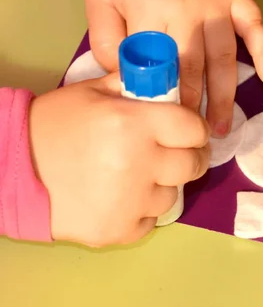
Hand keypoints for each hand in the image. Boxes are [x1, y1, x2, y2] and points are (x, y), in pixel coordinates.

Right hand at [29, 74, 209, 246]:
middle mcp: (139, 162)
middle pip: (193, 164)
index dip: (195, 129)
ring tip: (136, 176)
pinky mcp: (118, 230)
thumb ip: (136, 86)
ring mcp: (130, 200)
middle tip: (175, 155)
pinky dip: (141, 210)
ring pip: (172, 195)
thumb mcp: (95, 92)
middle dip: (190, 157)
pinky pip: (150, 220)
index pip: (193, 128)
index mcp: (135, 123)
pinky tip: (120, 197)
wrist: (13, 168)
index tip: (189, 132)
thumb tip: (169, 83)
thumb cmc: (55, 125)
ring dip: (161, 185)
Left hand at [85, 0, 262, 136]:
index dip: (162, 98)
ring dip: (224, 95)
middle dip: (193, 107)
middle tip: (193, 137)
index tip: (166, 125)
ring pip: (223, 58)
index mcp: (152, 10)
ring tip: (221, 126)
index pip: (159, 65)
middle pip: (194, 69)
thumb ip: (106, 38)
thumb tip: (126, 77)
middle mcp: (189, 9)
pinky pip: (255, 28)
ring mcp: (218, 4)